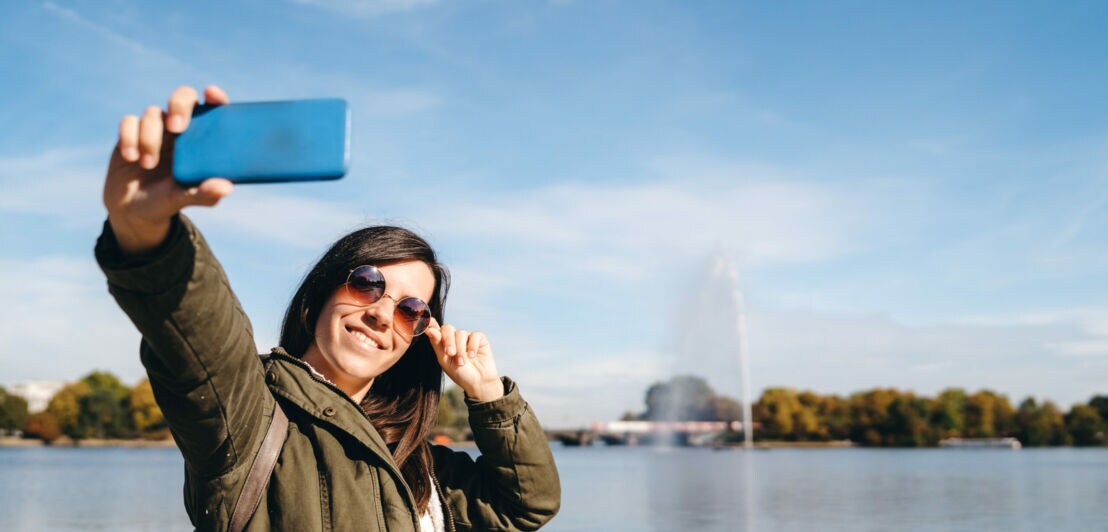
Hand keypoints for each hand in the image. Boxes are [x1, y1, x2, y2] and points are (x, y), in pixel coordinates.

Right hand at [103, 85, 234, 253]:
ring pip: (153, 113)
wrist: (133, 211)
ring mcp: (155, 128)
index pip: (212, 109)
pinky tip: (131, 157)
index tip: (211, 93)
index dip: (215, 96)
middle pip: (183, 96)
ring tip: (147, 164)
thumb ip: (205, 193)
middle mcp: (179, 129)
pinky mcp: (130, 132)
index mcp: (201, 139)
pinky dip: (129, 136)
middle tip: (176, 128)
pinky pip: (129, 121)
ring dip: (150, 137)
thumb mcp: (185, 198)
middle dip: (179, 105)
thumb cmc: (167, 202)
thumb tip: (227, 188)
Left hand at [424, 319, 503, 401]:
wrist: (478, 382)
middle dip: (448, 341)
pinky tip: (472, 356)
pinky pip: (474, 335)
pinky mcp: (479, 338)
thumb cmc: (460, 373)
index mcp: (442, 342)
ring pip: (461, 333)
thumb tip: (429, 330)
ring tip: (462, 363)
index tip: (428, 322)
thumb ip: (437, 344)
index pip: (435, 328)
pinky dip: (472, 346)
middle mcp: (454, 337)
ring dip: (461, 349)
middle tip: (450, 353)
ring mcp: (467, 337)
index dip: (430, 323)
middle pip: (447, 328)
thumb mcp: (445, 361)